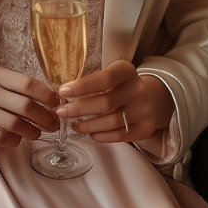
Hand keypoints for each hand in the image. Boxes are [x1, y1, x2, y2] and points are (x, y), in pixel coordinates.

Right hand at [0, 64, 59, 148]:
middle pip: (25, 106)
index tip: (57, 105)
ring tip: (37, 134)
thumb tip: (52, 100)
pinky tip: (16, 139)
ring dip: (33, 132)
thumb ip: (16, 89)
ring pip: (16, 124)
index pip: (28, 84)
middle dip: (45, 118)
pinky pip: (2, 138)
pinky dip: (15, 141)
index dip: (48, 96)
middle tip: (53, 125)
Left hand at [56, 60, 173, 142]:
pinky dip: (102, 136)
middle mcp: (139, 89)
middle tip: (61, 112)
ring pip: (112, 121)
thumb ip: (91, 81)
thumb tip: (63, 93)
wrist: (146, 100)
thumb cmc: (117, 88)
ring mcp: (145, 109)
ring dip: (88, 125)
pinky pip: (120, 135)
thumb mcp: (108, 77)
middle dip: (79, 109)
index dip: (82, 86)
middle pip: (106, 102)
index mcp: (127, 71)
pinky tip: (90, 133)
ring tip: (74, 125)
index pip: (104, 78)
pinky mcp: (146, 127)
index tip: (63, 92)